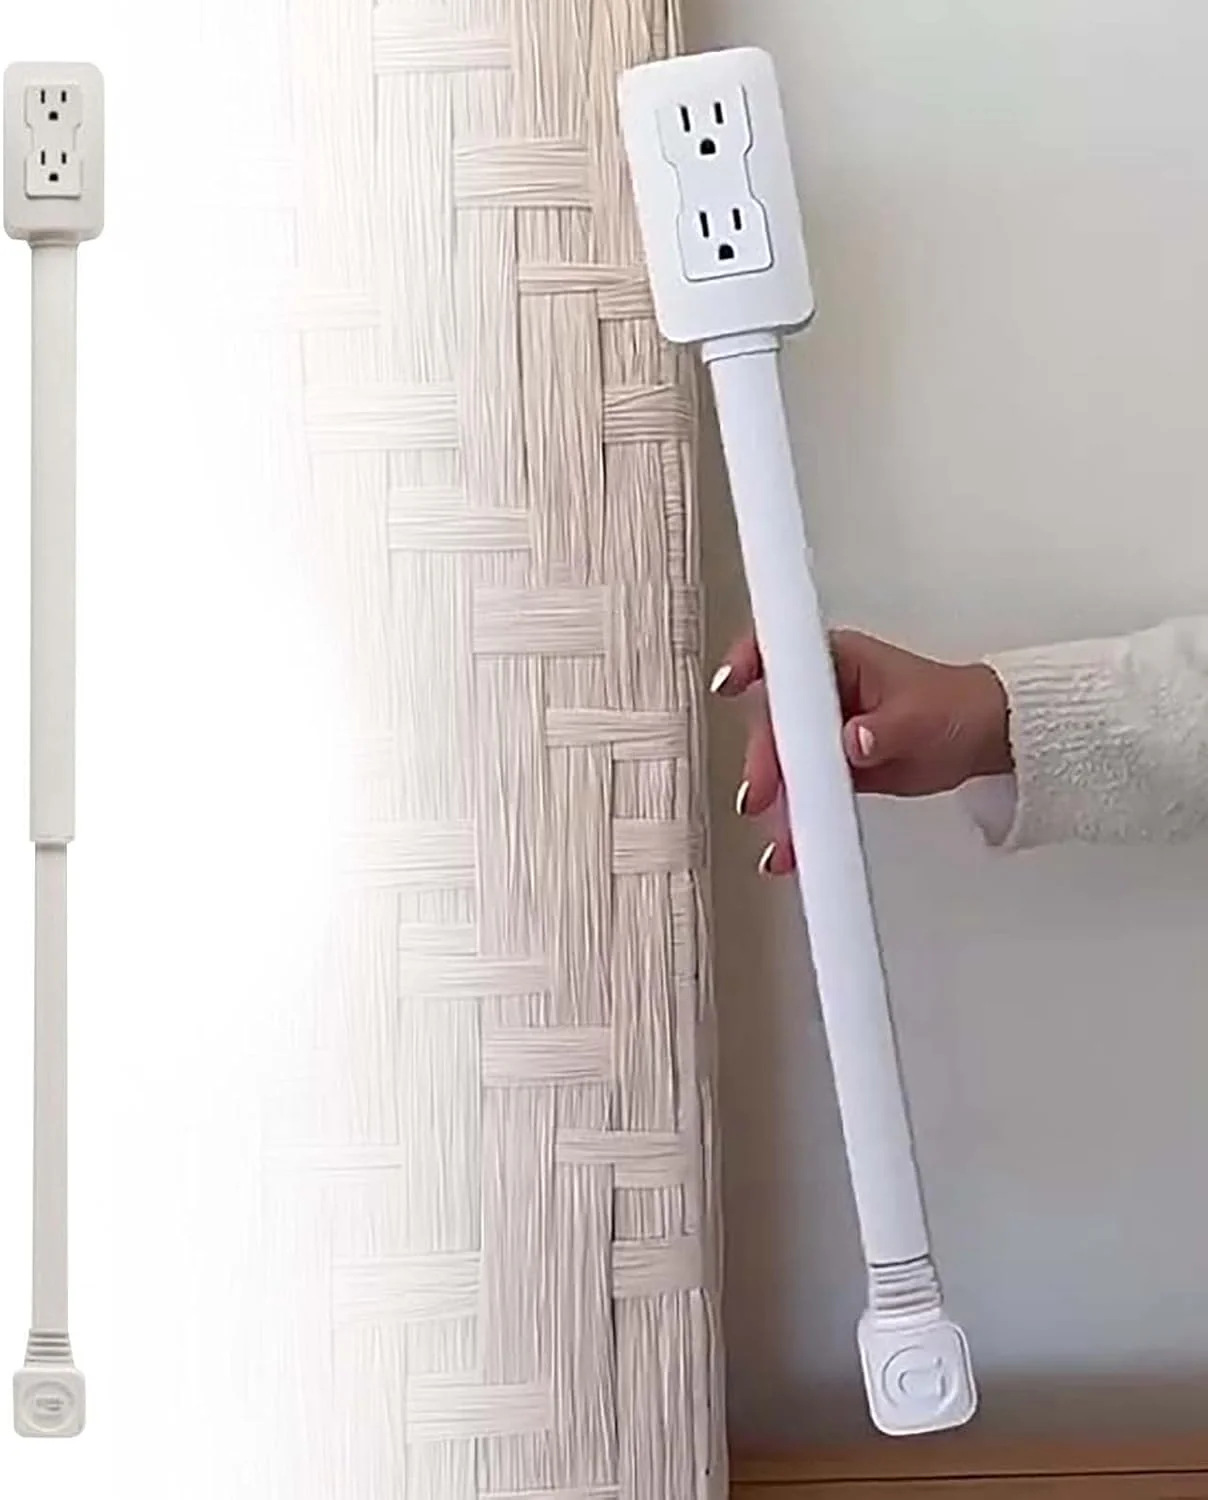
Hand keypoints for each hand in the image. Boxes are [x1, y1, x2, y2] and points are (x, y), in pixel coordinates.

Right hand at [711, 629, 1011, 875]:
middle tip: (761, 793)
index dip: (750, 664)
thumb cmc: (955, 706)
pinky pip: (805, 792)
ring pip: (784, 763)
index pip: (782, 654)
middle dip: (764, 760)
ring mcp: (825, 731)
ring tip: (779, 836)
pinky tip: (791, 844)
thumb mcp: (921, 715)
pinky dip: (796, 818)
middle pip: (775, 722)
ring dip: (776, 799)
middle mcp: (823, 694)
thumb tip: (852, 740)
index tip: (730, 683)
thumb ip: (884, 730)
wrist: (982, 739)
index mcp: (839, 661)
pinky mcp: (834, 767)